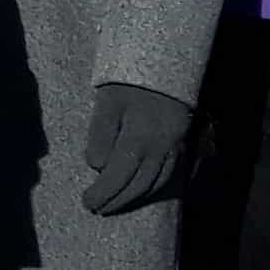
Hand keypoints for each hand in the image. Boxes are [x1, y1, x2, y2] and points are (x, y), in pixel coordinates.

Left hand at [81, 82, 193, 215]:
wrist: (165, 61)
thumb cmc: (129, 81)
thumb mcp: (107, 102)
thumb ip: (100, 136)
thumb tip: (98, 167)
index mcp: (140, 138)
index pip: (118, 176)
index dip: (103, 193)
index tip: (87, 202)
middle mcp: (161, 148)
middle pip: (138, 185)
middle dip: (116, 201)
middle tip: (97, 209)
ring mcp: (175, 147)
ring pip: (155, 183)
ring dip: (134, 198)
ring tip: (114, 205)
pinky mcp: (182, 143)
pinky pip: (169, 175)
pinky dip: (153, 188)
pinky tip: (140, 191)